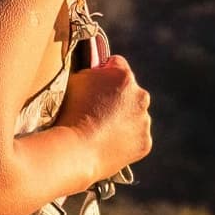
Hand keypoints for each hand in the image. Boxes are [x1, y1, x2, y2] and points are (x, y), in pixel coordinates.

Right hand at [59, 53, 152, 180]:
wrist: (76, 149)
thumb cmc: (70, 114)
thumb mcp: (75, 81)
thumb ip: (91, 73)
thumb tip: (97, 73)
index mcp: (123, 76)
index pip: (117, 64)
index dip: (105, 72)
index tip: (95, 84)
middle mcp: (140, 96)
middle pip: (130, 92)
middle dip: (118, 98)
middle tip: (97, 112)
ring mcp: (144, 120)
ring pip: (135, 116)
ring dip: (123, 120)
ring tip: (100, 132)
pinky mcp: (145, 142)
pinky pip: (137, 138)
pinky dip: (126, 140)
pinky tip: (108, 144)